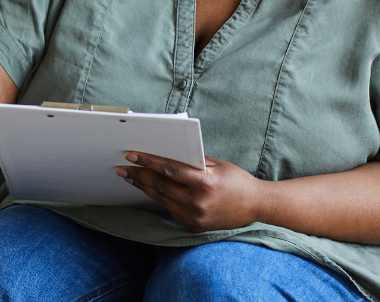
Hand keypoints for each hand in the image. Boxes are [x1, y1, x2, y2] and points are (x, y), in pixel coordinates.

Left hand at [117, 152, 261, 231]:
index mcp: (204, 183)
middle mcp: (197, 202)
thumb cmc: (237, 180)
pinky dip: (158, 198)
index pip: (168, 170)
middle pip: (160, 185)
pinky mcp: (192, 226)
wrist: (256, 206)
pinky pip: (169, 209)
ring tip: (130, 178)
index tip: (131, 155)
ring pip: (161, 198)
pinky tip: (148, 189)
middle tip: (123, 168)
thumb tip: (164, 154)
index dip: (147, 162)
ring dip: (143, 187)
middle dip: (139, 175)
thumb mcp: (216, 164)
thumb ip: (191, 161)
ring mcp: (194, 217)